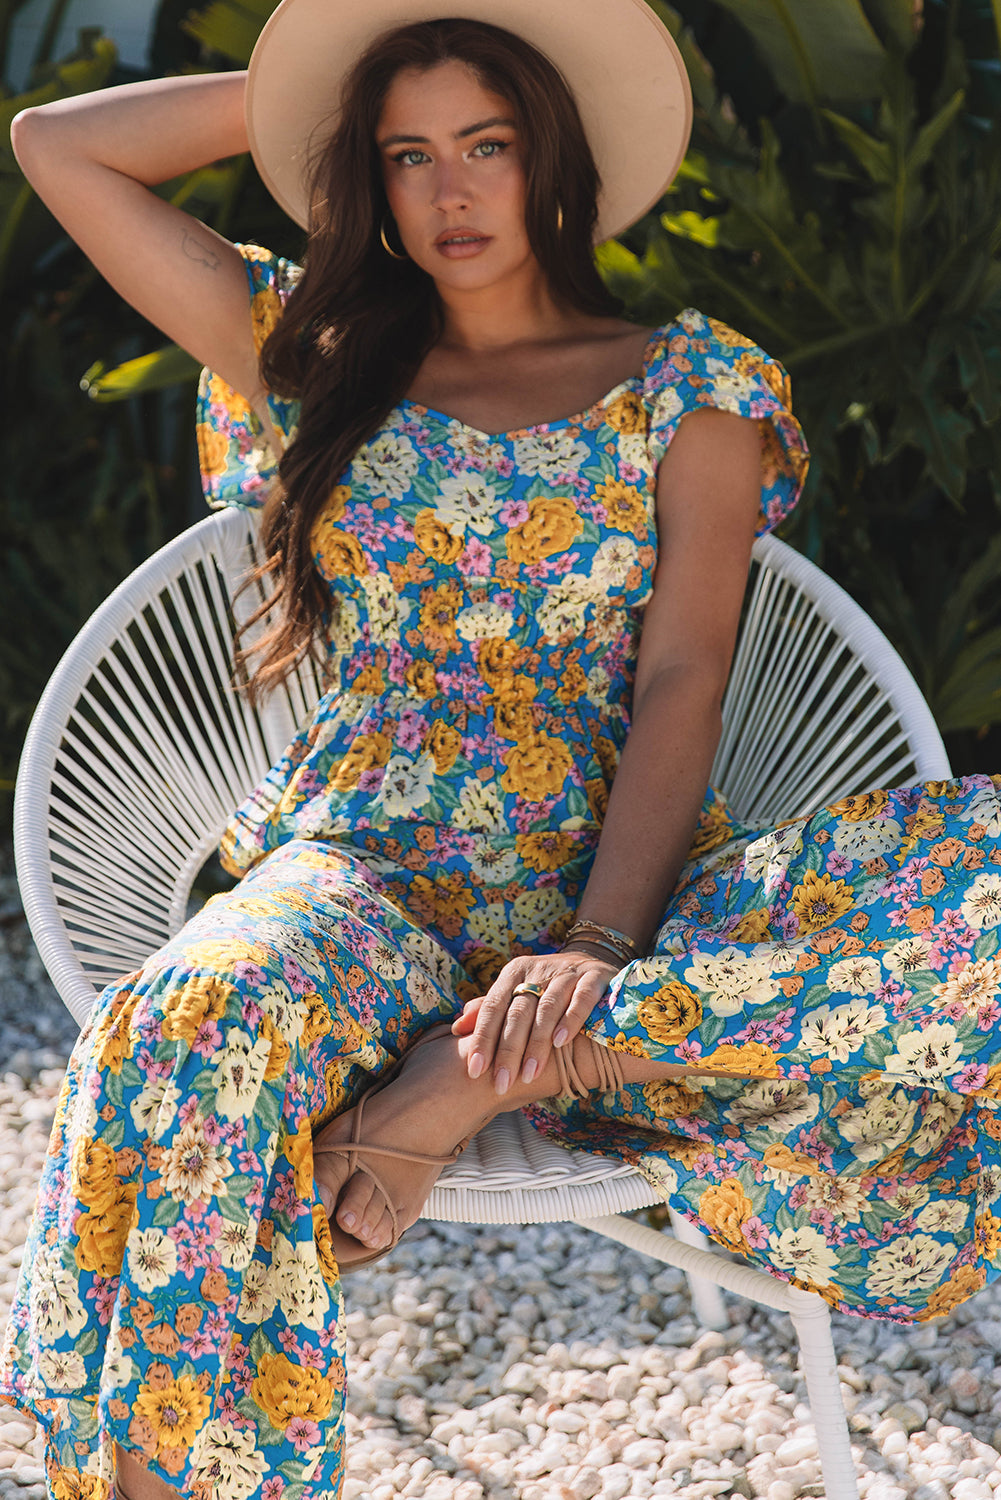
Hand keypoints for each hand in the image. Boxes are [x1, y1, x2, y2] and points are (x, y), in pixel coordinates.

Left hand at [450, 948, 617, 1094]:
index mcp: (514, 973)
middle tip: (501, 1082)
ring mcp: (568, 972)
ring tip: (528, 1073)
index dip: (482, 1038)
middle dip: (508, 1050)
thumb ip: (490, 1010)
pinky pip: (581, 998)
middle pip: (518, 1011)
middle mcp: (538, 969)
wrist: (595, 962)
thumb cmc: (548, 987)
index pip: (493, 1006)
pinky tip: (560, 1042)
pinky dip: (571, 1020)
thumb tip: (456, 1028)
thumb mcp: (518, 993)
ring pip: (547, 1007)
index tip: (474, 1070)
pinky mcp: (595, 976)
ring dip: (537, 1042)